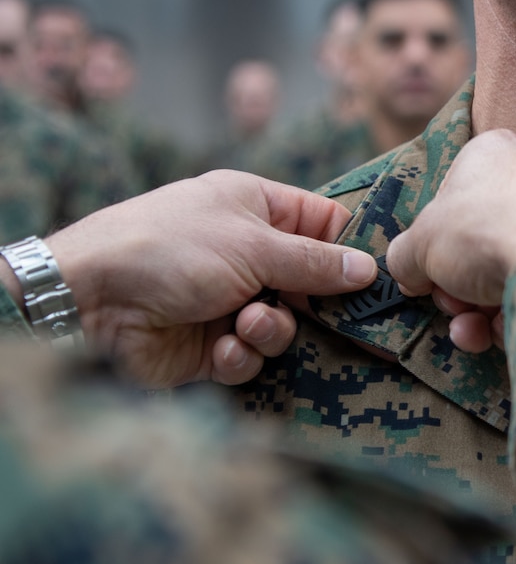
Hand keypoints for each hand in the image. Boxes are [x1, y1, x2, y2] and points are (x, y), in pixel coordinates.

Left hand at [37, 170, 376, 387]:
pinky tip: (223, 347)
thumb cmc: (169, 248)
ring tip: (247, 323)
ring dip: (272, 329)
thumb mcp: (252, 245)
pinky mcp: (212, 344)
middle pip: (311, 282)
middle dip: (315, 302)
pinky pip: (252, 355)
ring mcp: (229, 299)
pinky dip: (243, 353)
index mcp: (255, 208)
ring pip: (285, 324)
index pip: (322, 223)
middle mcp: (246, 253)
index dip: (348, 248)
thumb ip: (316, 262)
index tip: (375, 274)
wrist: (91, 301)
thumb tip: (370, 269)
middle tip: (326, 312)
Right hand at [386, 129, 515, 351]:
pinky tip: (503, 332)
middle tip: (450, 304)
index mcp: (494, 153)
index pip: (451, 196)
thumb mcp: (420, 243)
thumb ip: (405, 256)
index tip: (423, 274)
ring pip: (511, 267)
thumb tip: (409, 272)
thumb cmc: (483, 233)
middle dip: (457, 284)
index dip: (431, 241)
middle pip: (481, 239)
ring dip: (480, 308)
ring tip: (470, 329)